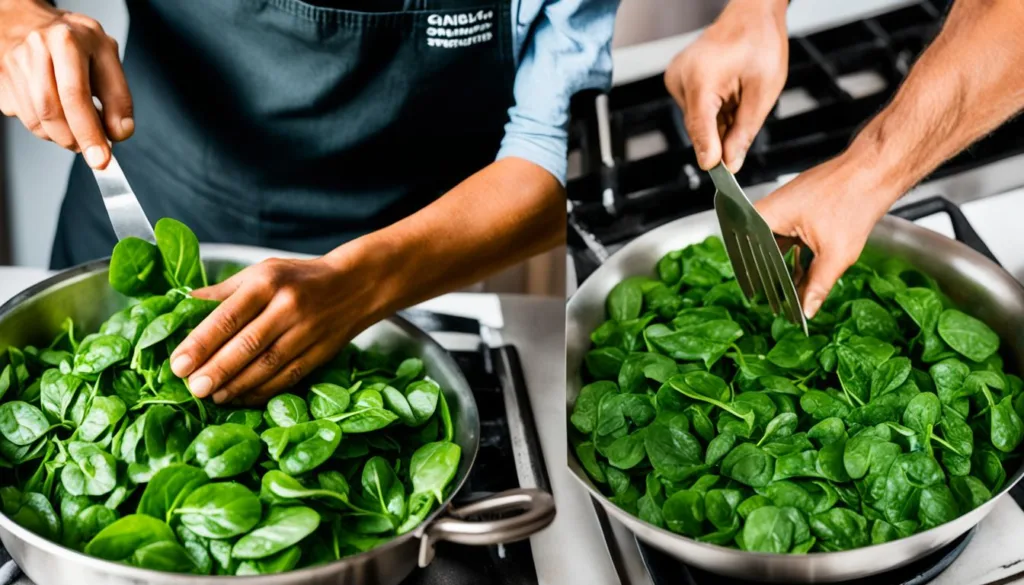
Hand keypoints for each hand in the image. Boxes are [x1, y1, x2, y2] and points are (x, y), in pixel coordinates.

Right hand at [0, 0, 132, 168]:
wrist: (31, 21)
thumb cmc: (74, 41)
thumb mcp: (107, 58)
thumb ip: (118, 97)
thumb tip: (119, 133)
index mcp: (66, 41)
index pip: (75, 95)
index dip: (89, 132)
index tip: (102, 160)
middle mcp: (35, 49)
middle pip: (50, 111)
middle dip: (75, 141)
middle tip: (92, 151)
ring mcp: (12, 64)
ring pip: (35, 120)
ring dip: (61, 137)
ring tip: (78, 128)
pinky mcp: (0, 80)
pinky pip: (23, 118)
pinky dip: (45, 128)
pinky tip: (57, 113)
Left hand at [169, 245, 392, 405]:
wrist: (356, 285)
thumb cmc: (298, 278)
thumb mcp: (261, 272)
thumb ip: (223, 292)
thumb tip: (182, 306)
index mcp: (267, 283)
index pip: (228, 316)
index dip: (201, 343)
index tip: (178, 364)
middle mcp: (288, 307)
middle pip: (247, 345)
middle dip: (217, 370)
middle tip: (193, 388)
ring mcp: (307, 332)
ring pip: (267, 366)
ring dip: (237, 386)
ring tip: (212, 397)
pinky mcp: (320, 353)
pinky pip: (287, 378)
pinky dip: (262, 392)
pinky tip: (241, 398)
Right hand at [664, 0, 787, 171]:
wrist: (751, 15)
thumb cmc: (760, 43)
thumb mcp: (763, 92)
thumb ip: (744, 131)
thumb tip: (730, 163)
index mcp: (701, 78)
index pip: (700, 127)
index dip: (710, 152)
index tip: (720, 173)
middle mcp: (681, 77)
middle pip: (699, 126)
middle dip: (721, 135)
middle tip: (743, 134)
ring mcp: (676, 77)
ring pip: (698, 120)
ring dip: (719, 121)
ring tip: (740, 100)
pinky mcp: (677, 79)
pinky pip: (695, 108)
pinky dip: (713, 111)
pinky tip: (729, 96)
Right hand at [755, 153, 900, 318]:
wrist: (874, 172)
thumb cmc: (853, 198)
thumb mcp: (836, 254)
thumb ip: (817, 285)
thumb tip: (807, 309)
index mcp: (766, 216)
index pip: (748, 257)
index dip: (758, 283)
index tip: (765, 302)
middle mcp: (768, 210)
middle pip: (760, 253)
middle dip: (773, 278)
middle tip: (782, 303)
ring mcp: (782, 208)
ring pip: (774, 246)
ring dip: (786, 268)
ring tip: (795, 291)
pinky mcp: (796, 209)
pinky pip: (786, 237)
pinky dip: (795, 254)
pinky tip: (805, 273)